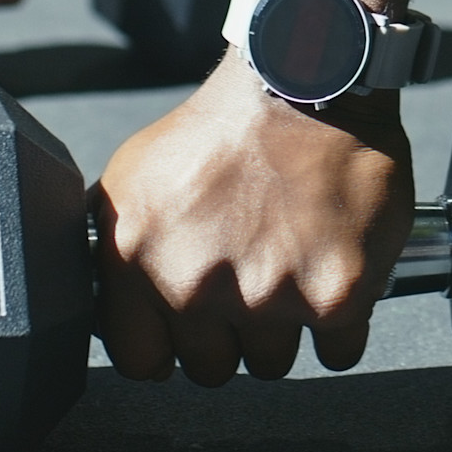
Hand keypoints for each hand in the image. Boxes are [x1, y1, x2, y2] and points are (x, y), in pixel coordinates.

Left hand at [93, 68, 409, 384]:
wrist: (306, 83)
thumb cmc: (224, 128)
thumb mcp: (132, 178)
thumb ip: (117, 250)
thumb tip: (113, 309)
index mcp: (137, 259)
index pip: (140, 360)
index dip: (165, 347)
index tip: (184, 333)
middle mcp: (196, 286)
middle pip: (211, 368)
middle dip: (227, 334)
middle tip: (245, 279)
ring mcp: (268, 296)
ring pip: (272, 363)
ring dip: (283, 327)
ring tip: (286, 263)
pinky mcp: (335, 295)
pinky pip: (338, 351)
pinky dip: (339, 321)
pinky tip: (327, 272)